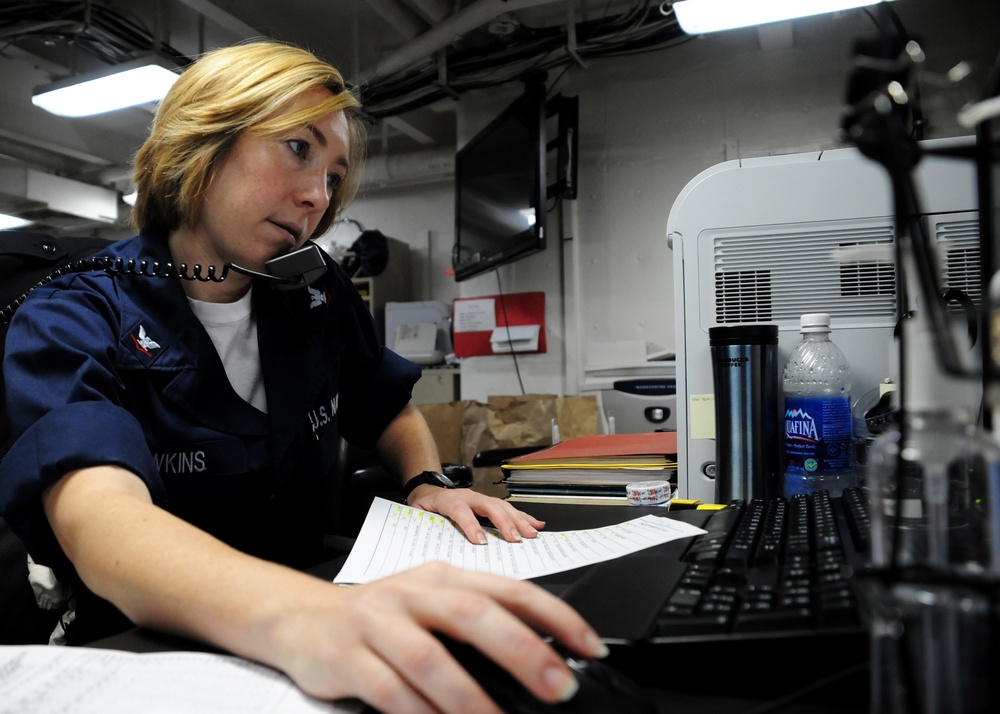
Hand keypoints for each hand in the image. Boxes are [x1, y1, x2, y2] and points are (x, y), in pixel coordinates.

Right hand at [268, 561, 606, 712]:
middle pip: (473, 614)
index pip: (508, 588)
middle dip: (521, 650)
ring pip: (430, 658)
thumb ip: (477, 623)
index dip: (554, 615)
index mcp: (443, 577)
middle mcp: (413, 593)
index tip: (588, 646)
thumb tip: (542, 659)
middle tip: (558, 686)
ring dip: (471, 697)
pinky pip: (389, 690)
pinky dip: (421, 713)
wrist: (302, 618)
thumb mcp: (429, 606)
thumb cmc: (379, 618)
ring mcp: (378, 623)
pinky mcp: (347, 657)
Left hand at [407, 485, 544, 543]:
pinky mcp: (488, 503)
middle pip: (488, 506)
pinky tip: (536, 524)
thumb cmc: (424, 508)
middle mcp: (467, 496)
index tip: (480, 542)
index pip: (460, 511)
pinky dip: (523, 517)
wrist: (428, 491)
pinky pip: (508, 509)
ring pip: (502, 506)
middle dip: (504, 523)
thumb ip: (423, 526)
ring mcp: (480, 498)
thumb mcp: (417, 516)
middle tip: (515, 539)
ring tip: (531, 534)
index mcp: (447, 500)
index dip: (470, 525)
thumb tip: (428, 543)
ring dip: (518, 520)